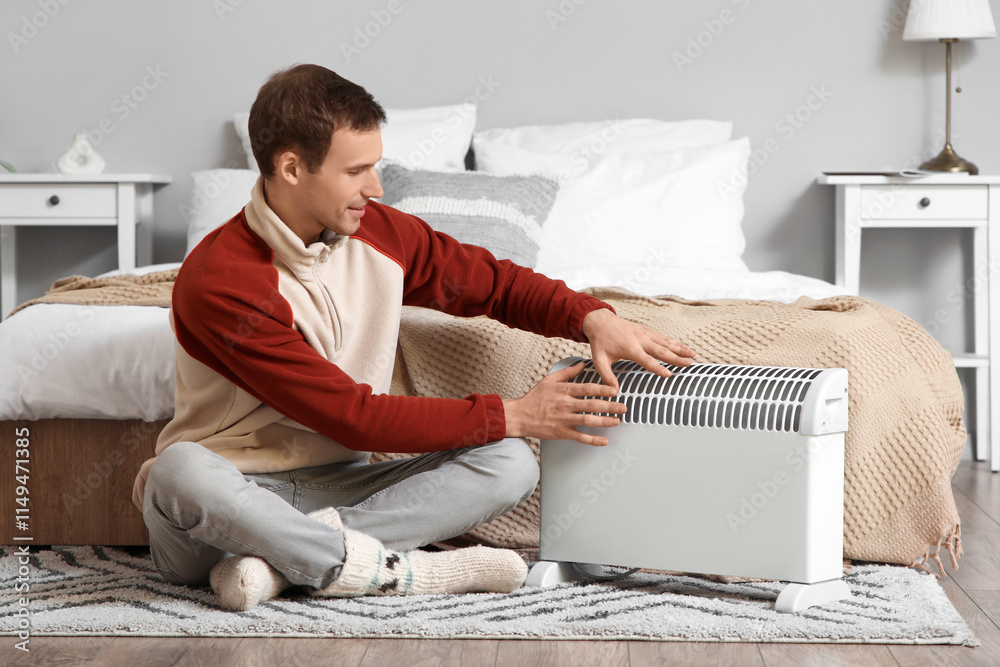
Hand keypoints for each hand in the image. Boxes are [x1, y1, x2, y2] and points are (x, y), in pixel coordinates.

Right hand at [503, 362, 624, 446]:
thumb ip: (567, 372)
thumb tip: (582, 364)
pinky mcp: (561, 432)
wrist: (519, 416)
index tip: (615, 390)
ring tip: (617, 421)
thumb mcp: (549, 380)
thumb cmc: (534, 398)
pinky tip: (603, 440)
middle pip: (591, 404)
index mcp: (563, 390)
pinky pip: (580, 437)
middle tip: (623, 407)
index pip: (587, 388)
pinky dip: (593, 440)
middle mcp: (565, 405)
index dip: (602, 389)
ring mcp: (563, 419)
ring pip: (587, 421)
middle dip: (609, 406)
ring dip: (604, 422)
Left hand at [582, 308, 695, 391]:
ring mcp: (645, 334)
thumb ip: (607, 376)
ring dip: (680, 349)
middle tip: (690, 363)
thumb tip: (614, 392)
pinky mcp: (647, 331)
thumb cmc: (600, 342)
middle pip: (661, 350)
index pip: (646, 360)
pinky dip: (675, 343)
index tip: (669, 374)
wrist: (600, 321)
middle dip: (676, 357)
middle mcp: (640, 340)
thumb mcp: (599, 360)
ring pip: (666, 343)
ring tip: (693, 355)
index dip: (658, 368)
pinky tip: (684, 348)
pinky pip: (663, 338)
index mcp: (629, 348)